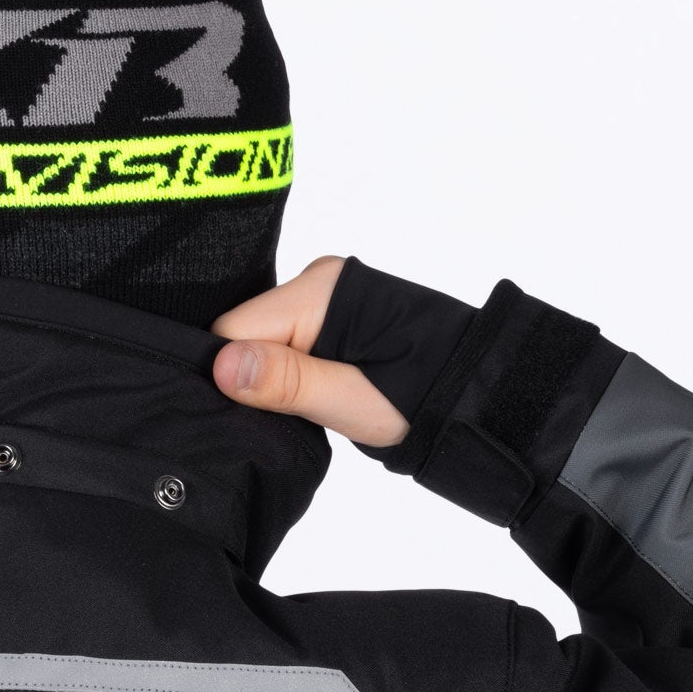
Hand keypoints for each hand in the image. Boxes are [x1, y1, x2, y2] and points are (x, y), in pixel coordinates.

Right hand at [211, 256, 408, 446]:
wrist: (471, 390)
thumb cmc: (418, 396)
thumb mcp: (348, 400)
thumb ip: (285, 381)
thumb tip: (221, 365)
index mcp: (317, 291)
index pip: (231, 329)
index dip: (229, 375)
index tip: (257, 409)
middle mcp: (315, 281)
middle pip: (244, 332)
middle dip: (252, 376)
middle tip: (291, 411)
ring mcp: (323, 295)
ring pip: (262, 339)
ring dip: (272, 377)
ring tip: (308, 403)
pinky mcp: (331, 313)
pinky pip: (284, 340)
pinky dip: (288, 370)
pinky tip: (312, 390)